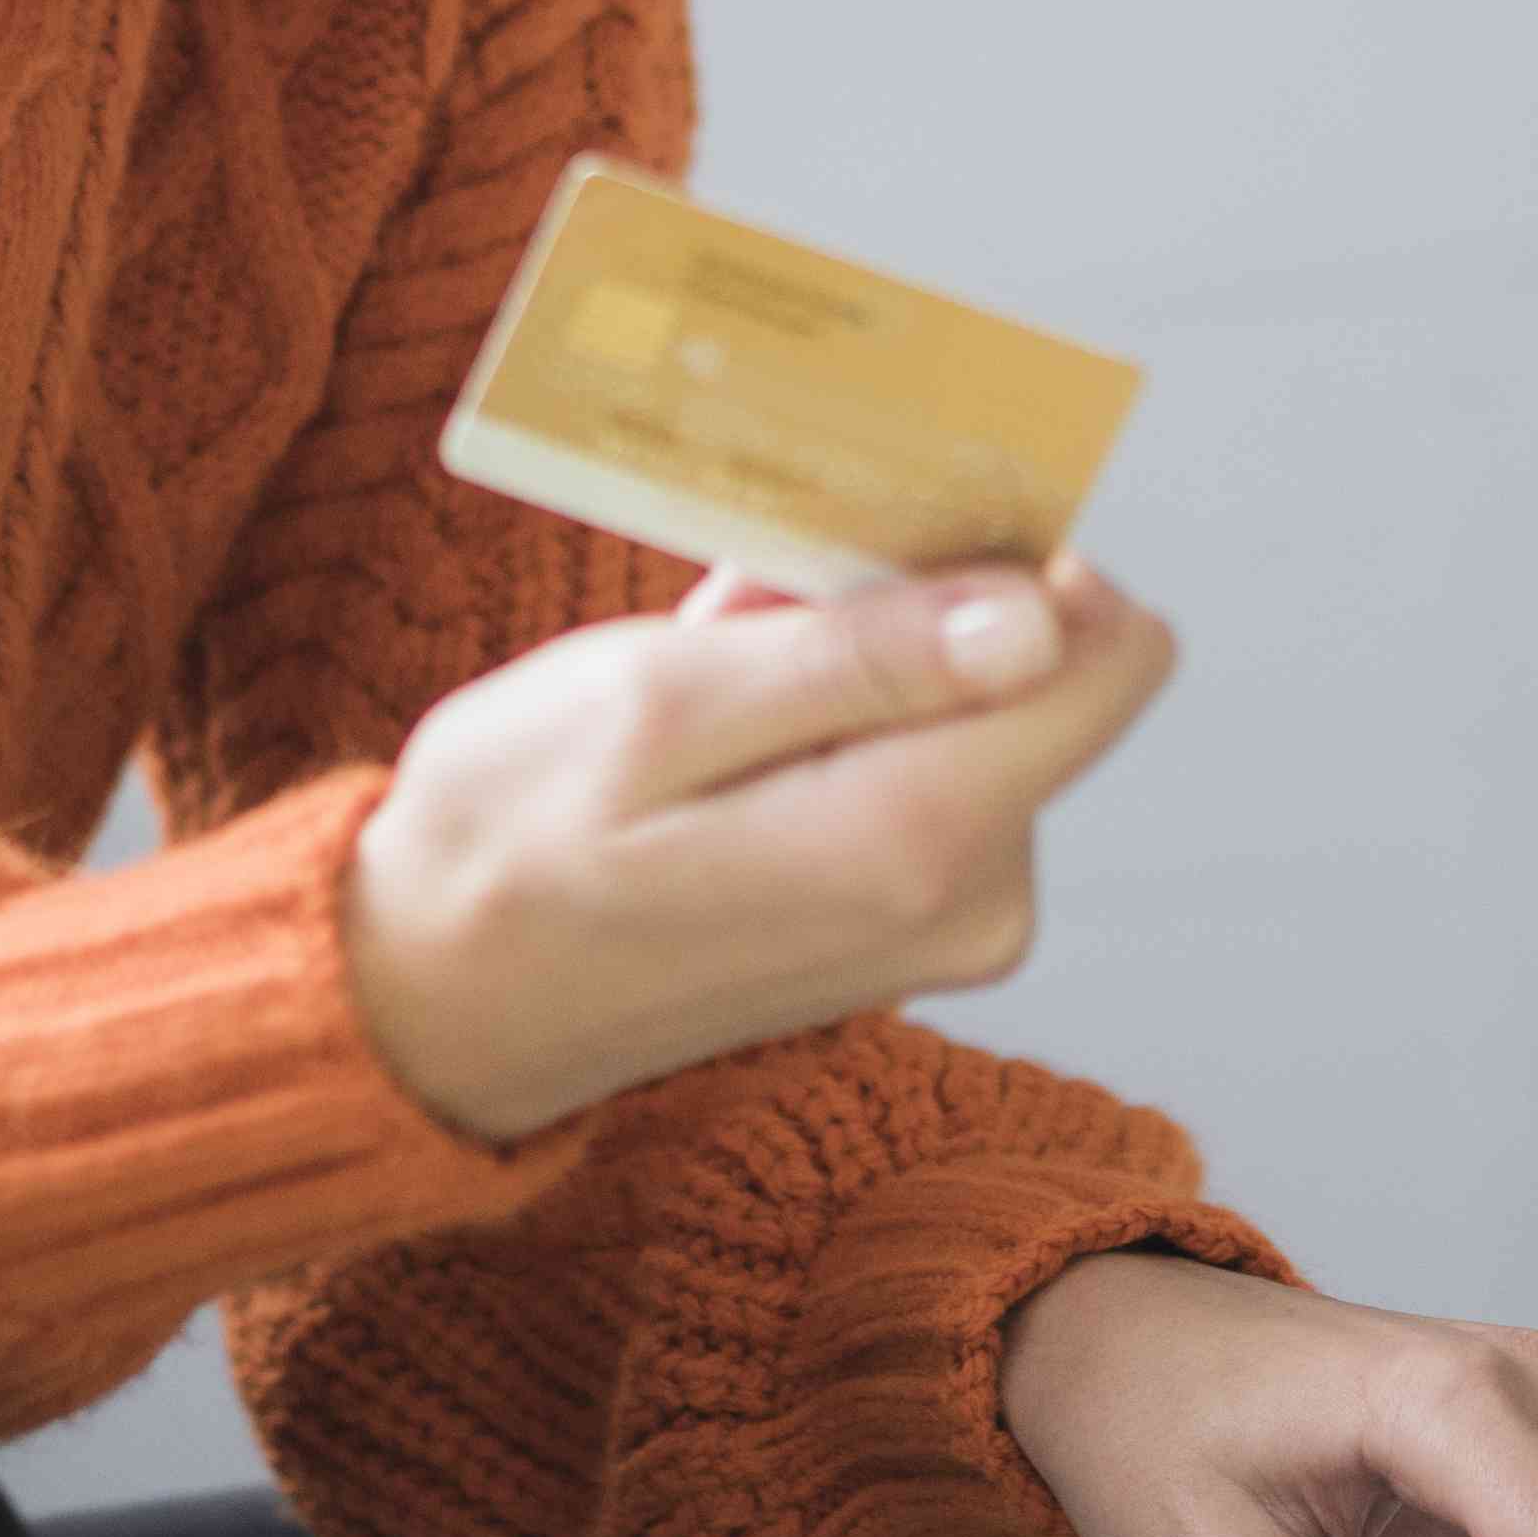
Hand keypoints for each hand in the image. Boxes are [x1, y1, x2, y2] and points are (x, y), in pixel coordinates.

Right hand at [340, 551, 1177, 1144]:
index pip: (1110, 658)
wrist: (427, 1005)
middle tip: (747, 605)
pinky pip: (923, 769)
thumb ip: (858, 659)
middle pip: (1038, 674)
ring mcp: (943, 925)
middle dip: (910, 606)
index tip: (894, 530)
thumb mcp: (656, 706)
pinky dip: (839, 721)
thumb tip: (1042, 619)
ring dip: (858, 660)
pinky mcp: (905, 924)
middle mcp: (970, 900)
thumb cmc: (509, 842)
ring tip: (708, 677)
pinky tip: (721, 728)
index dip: (1020, 559)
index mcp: (917, 840)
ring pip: (973, 711)